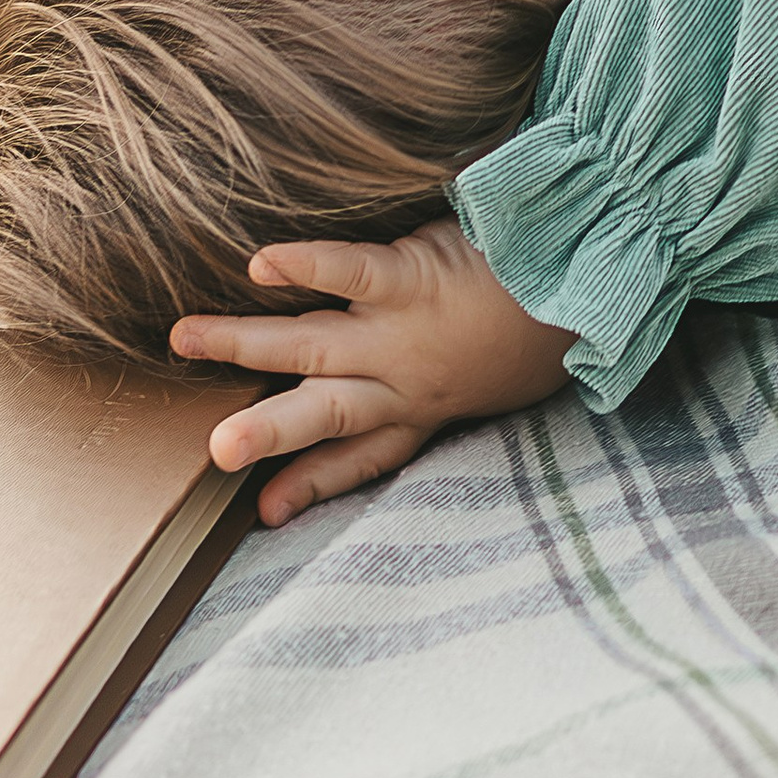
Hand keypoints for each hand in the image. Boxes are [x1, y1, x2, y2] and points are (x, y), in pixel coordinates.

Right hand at [171, 222, 574, 525]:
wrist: (591, 281)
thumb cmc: (550, 324)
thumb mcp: (511, 376)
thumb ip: (465, 380)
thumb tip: (458, 380)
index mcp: (426, 407)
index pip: (359, 455)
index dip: (312, 482)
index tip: (265, 512)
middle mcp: (403, 380)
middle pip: (320, 411)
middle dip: (265, 434)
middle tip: (213, 455)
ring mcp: (402, 330)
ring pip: (309, 345)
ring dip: (244, 344)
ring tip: (185, 338)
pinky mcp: (412, 277)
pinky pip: (349, 273)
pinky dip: (305, 267)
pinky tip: (260, 266)